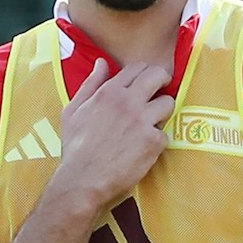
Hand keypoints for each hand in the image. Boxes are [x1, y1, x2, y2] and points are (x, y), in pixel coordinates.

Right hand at [54, 59, 175, 212]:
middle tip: (159, 93)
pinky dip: (157, 141)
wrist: (82, 180)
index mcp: (109, 92)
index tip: (146, 82)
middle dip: (162, 81)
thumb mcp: (73, 111)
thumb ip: (90, 84)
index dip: (144, 73)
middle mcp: (128, 102)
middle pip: (158, 76)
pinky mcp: (153, 142)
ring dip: (162, 112)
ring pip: (168, 103)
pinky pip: (165, 133)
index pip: (137, 68)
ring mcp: (143, 121)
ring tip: (152, 123)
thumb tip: (101, 62)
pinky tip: (145, 148)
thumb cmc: (75, 147)